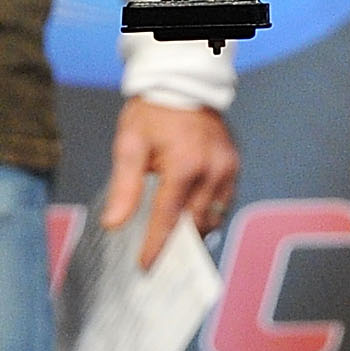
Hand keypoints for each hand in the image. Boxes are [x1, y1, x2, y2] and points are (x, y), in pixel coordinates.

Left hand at [103, 100, 238, 270]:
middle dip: (177, 242)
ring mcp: (228, 167)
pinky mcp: (235, 164)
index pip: (168, 219)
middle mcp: (213, 170)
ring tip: (175, 240)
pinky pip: (225, 201)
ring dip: (194, 230)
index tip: (145, 266)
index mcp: (185, 165)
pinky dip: (208, 213)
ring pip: (214, 216)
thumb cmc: (153, 112)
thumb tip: (114, 223)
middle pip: (195, 223)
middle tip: (159, 258)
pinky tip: (191, 216)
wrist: (183, 84)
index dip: (156, 246)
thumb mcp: (130, 145)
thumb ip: (124, 187)